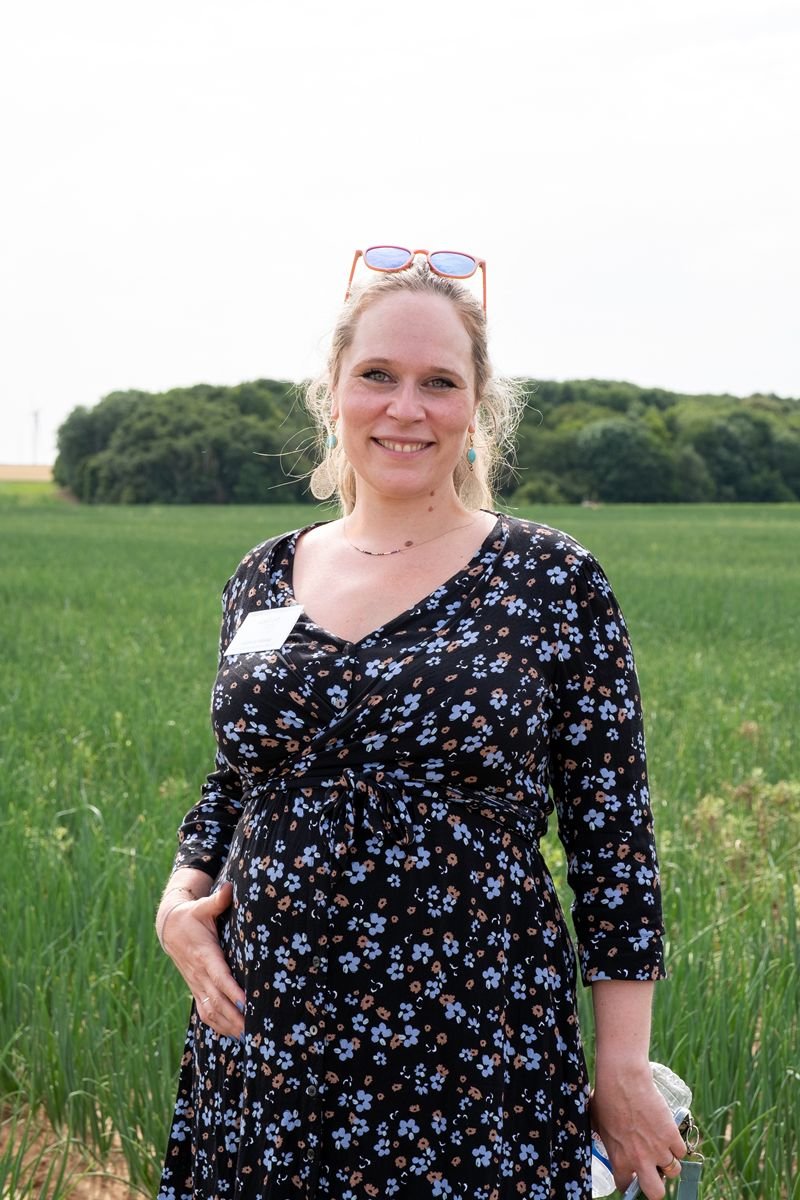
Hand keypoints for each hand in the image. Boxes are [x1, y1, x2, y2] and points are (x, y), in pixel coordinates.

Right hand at [159, 881, 245, 1038]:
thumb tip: (230, 888)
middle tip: (254, 1027)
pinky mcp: (195, 989)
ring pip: (211, 1010)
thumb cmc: (192, 916)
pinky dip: (218, 1025)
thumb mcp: (202, 906)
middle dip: (234, 1015)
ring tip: (248, 1036)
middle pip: (217, 999)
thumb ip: (217, 901)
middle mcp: (199, 973)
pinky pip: (205, 1012)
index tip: (245, 1002)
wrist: (169, 928)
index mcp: (204, 954)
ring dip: (228, 1024)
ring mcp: (196, 983)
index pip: (219, 975)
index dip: (231, 990)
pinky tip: (233, 1034)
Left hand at [590, 1067, 685, 1198]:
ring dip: (669, 1163)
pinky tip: (669, 1136)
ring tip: (662, 1149)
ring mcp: (659, 1149)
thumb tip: (607, 1138)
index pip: (625, 1187)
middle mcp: (641, 1160)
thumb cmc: (606, 1097)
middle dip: (656, 1187)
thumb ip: (607, 1139)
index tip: (631, 1176)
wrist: (623, 1080)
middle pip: (656, 1194)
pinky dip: (677, 1146)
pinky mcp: (672, 1135)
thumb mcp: (598, 1124)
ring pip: (674, 1171)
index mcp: (619, 1160)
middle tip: (654, 1174)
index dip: (628, 1182)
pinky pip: (682, 1151)